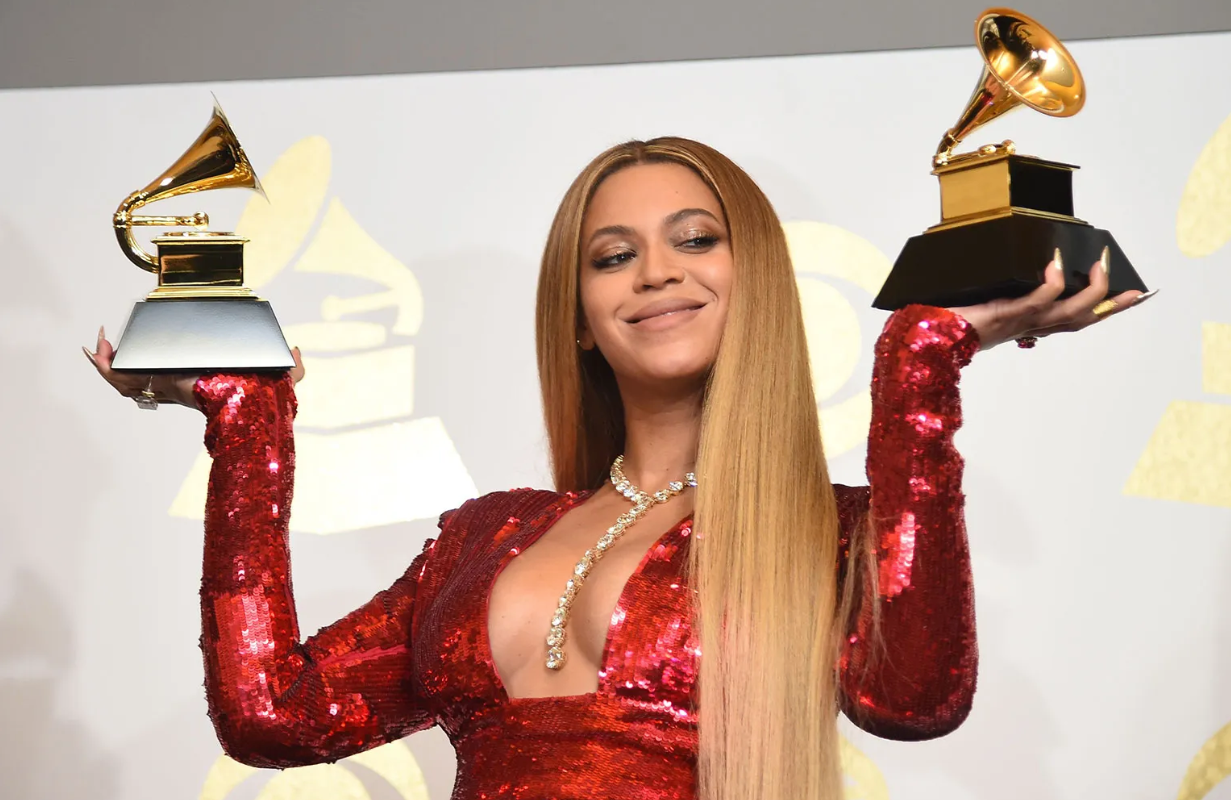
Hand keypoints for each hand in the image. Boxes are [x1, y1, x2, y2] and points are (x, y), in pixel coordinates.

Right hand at [83, 327, 305, 408]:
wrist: (251, 408)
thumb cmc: (265, 398)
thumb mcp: (284, 377)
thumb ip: (294, 365)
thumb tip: (295, 348)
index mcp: (200, 381)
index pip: (169, 374)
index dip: (151, 362)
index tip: (141, 344)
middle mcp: (179, 385)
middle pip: (141, 377)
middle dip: (121, 361)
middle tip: (109, 343)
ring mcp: (167, 386)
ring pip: (126, 379)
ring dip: (107, 362)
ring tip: (97, 346)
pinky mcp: (160, 385)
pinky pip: (123, 380)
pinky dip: (105, 366)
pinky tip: (98, 352)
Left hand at [949, 248, 1156, 350]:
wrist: (926, 340)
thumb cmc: (948, 321)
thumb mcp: (981, 303)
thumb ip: (999, 290)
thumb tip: (1011, 264)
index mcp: (1026, 325)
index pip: (1072, 319)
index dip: (1102, 309)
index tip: (1129, 297)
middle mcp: (1029, 327)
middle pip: (1083, 320)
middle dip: (1113, 305)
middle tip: (1137, 289)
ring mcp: (1021, 322)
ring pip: (1072, 312)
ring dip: (1093, 290)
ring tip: (1101, 264)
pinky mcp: (1007, 313)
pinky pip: (1040, 299)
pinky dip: (1054, 282)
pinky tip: (1057, 263)